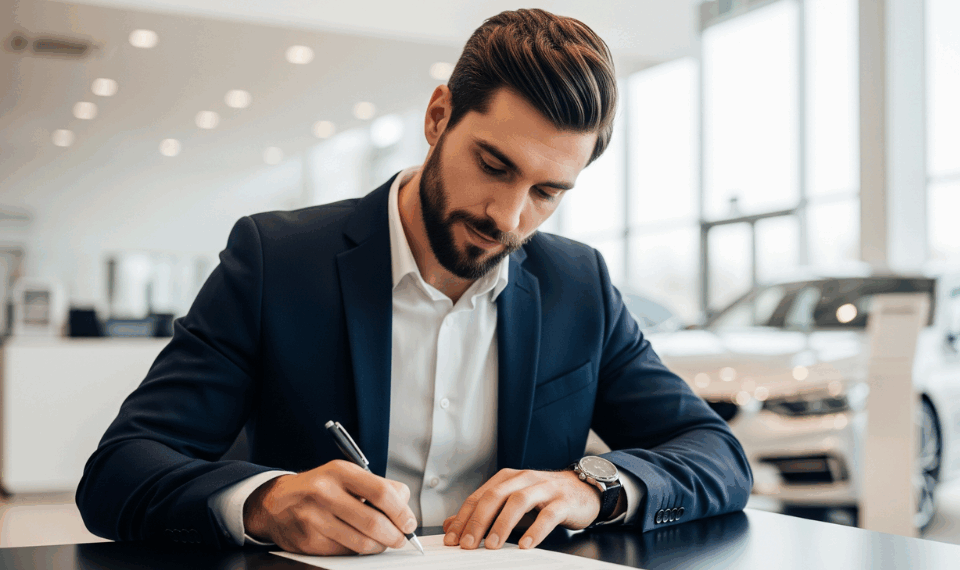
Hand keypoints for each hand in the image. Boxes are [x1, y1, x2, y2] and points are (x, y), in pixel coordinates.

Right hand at [243, 460, 416, 555]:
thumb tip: (405, 507)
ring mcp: (314, 519)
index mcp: (339, 472)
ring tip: (382, 542)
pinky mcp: (308, 542)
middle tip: (401, 538)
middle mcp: (325, 493)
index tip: (409, 522)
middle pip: (374, 522)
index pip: (382, 492)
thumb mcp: (345, 475)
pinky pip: (345, 553)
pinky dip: (358, 551)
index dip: (402, 512)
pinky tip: (357, 542)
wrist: (276, 503)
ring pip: (362, 543)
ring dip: (380, 546)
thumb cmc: (319, 488)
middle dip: (395, 536)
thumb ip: (377, 486)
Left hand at [441, 468, 602, 550]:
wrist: (582, 489)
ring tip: (492, 545)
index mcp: (508, 479)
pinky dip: (535, 530)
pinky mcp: (563, 501)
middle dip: (478, 521)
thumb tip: (451, 525)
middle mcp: (524, 479)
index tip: (452, 538)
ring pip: (519, 501)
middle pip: (495, 496)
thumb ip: (483, 512)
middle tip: (468, 544)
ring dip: (503, 524)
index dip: (463, 518)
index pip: (479, 497)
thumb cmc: (543, 498)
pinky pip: (548, 515)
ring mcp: (544, 488)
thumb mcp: (511, 502)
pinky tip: (525, 544)